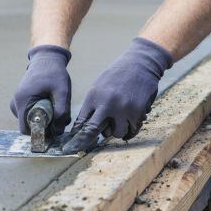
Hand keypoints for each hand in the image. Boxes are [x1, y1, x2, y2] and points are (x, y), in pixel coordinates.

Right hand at [10, 45, 71, 135]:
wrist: (47, 58)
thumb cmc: (54, 73)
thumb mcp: (62, 91)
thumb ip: (61, 111)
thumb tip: (57, 130)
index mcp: (22, 101)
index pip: (26, 130)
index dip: (40, 133)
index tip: (54, 128)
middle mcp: (15, 103)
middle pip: (29, 126)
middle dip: (45, 126)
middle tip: (59, 117)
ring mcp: (17, 101)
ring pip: (30, 120)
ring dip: (44, 119)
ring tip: (56, 107)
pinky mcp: (21, 100)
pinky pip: (30, 114)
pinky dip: (41, 113)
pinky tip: (51, 104)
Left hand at [61, 37, 173, 153]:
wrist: (140, 63)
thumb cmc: (118, 75)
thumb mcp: (99, 86)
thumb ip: (93, 105)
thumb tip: (84, 127)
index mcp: (94, 96)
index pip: (81, 123)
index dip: (75, 137)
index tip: (69, 147)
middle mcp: (107, 103)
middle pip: (93, 132)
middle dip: (87, 141)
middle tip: (83, 148)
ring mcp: (123, 108)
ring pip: (116, 134)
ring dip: (117, 131)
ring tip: (119, 122)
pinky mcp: (137, 111)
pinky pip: (132, 130)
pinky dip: (131, 129)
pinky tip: (131, 122)